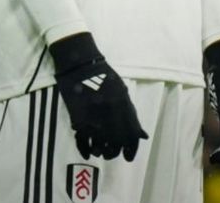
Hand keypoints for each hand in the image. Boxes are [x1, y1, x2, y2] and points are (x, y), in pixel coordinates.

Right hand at [50, 32, 148, 160]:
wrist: (80, 63)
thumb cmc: (102, 75)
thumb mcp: (121, 90)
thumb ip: (131, 113)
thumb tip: (141, 135)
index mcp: (123, 105)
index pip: (131, 136)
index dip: (131, 149)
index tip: (128, 156)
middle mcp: (110, 114)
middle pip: (116, 144)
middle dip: (114, 152)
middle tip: (112, 152)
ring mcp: (93, 117)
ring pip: (99, 146)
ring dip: (101, 151)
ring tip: (100, 150)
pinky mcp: (78, 119)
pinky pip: (83, 142)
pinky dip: (86, 150)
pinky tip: (89, 153)